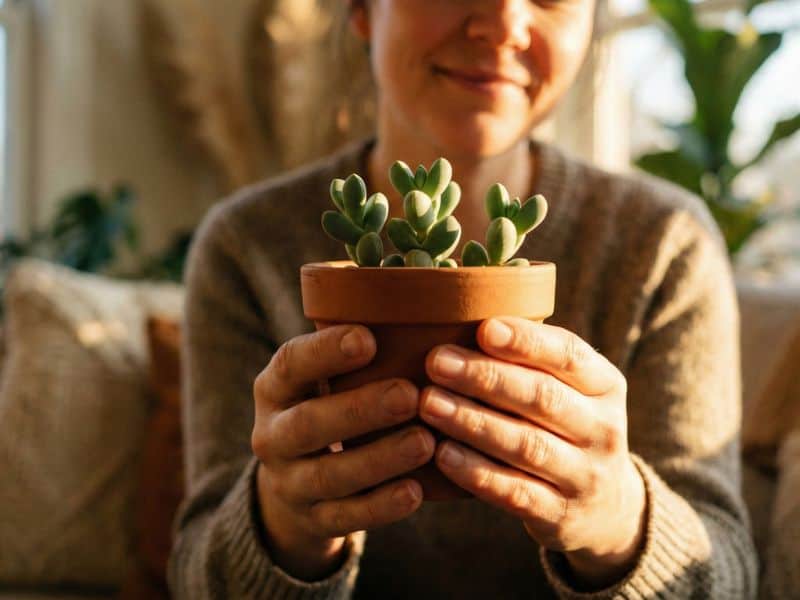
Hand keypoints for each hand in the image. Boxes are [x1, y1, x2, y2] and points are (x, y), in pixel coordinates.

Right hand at [252, 325, 434, 580]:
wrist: (295, 484)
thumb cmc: (328, 406)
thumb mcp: (322, 377)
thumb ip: (353, 344)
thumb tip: (416, 290)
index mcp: (275, 388)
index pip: (291, 364)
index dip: (325, 352)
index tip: (368, 338)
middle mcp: (272, 434)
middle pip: (307, 425)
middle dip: (359, 410)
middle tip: (410, 395)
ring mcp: (290, 482)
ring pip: (329, 475)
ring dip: (378, 459)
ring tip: (425, 442)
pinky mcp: (313, 520)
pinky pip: (344, 518)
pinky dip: (379, 507)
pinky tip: (415, 492)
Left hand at [420, 317, 646, 587]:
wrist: (605, 507)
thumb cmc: (563, 425)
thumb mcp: (568, 388)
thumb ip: (530, 358)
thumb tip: (459, 316)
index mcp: (605, 384)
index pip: (569, 356)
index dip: (527, 342)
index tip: (484, 328)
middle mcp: (603, 429)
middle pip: (542, 398)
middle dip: (485, 378)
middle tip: (436, 362)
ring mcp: (586, 476)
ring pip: (526, 445)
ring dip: (473, 422)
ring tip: (429, 403)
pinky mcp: (561, 515)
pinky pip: (515, 492)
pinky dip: (477, 473)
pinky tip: (442, 454)